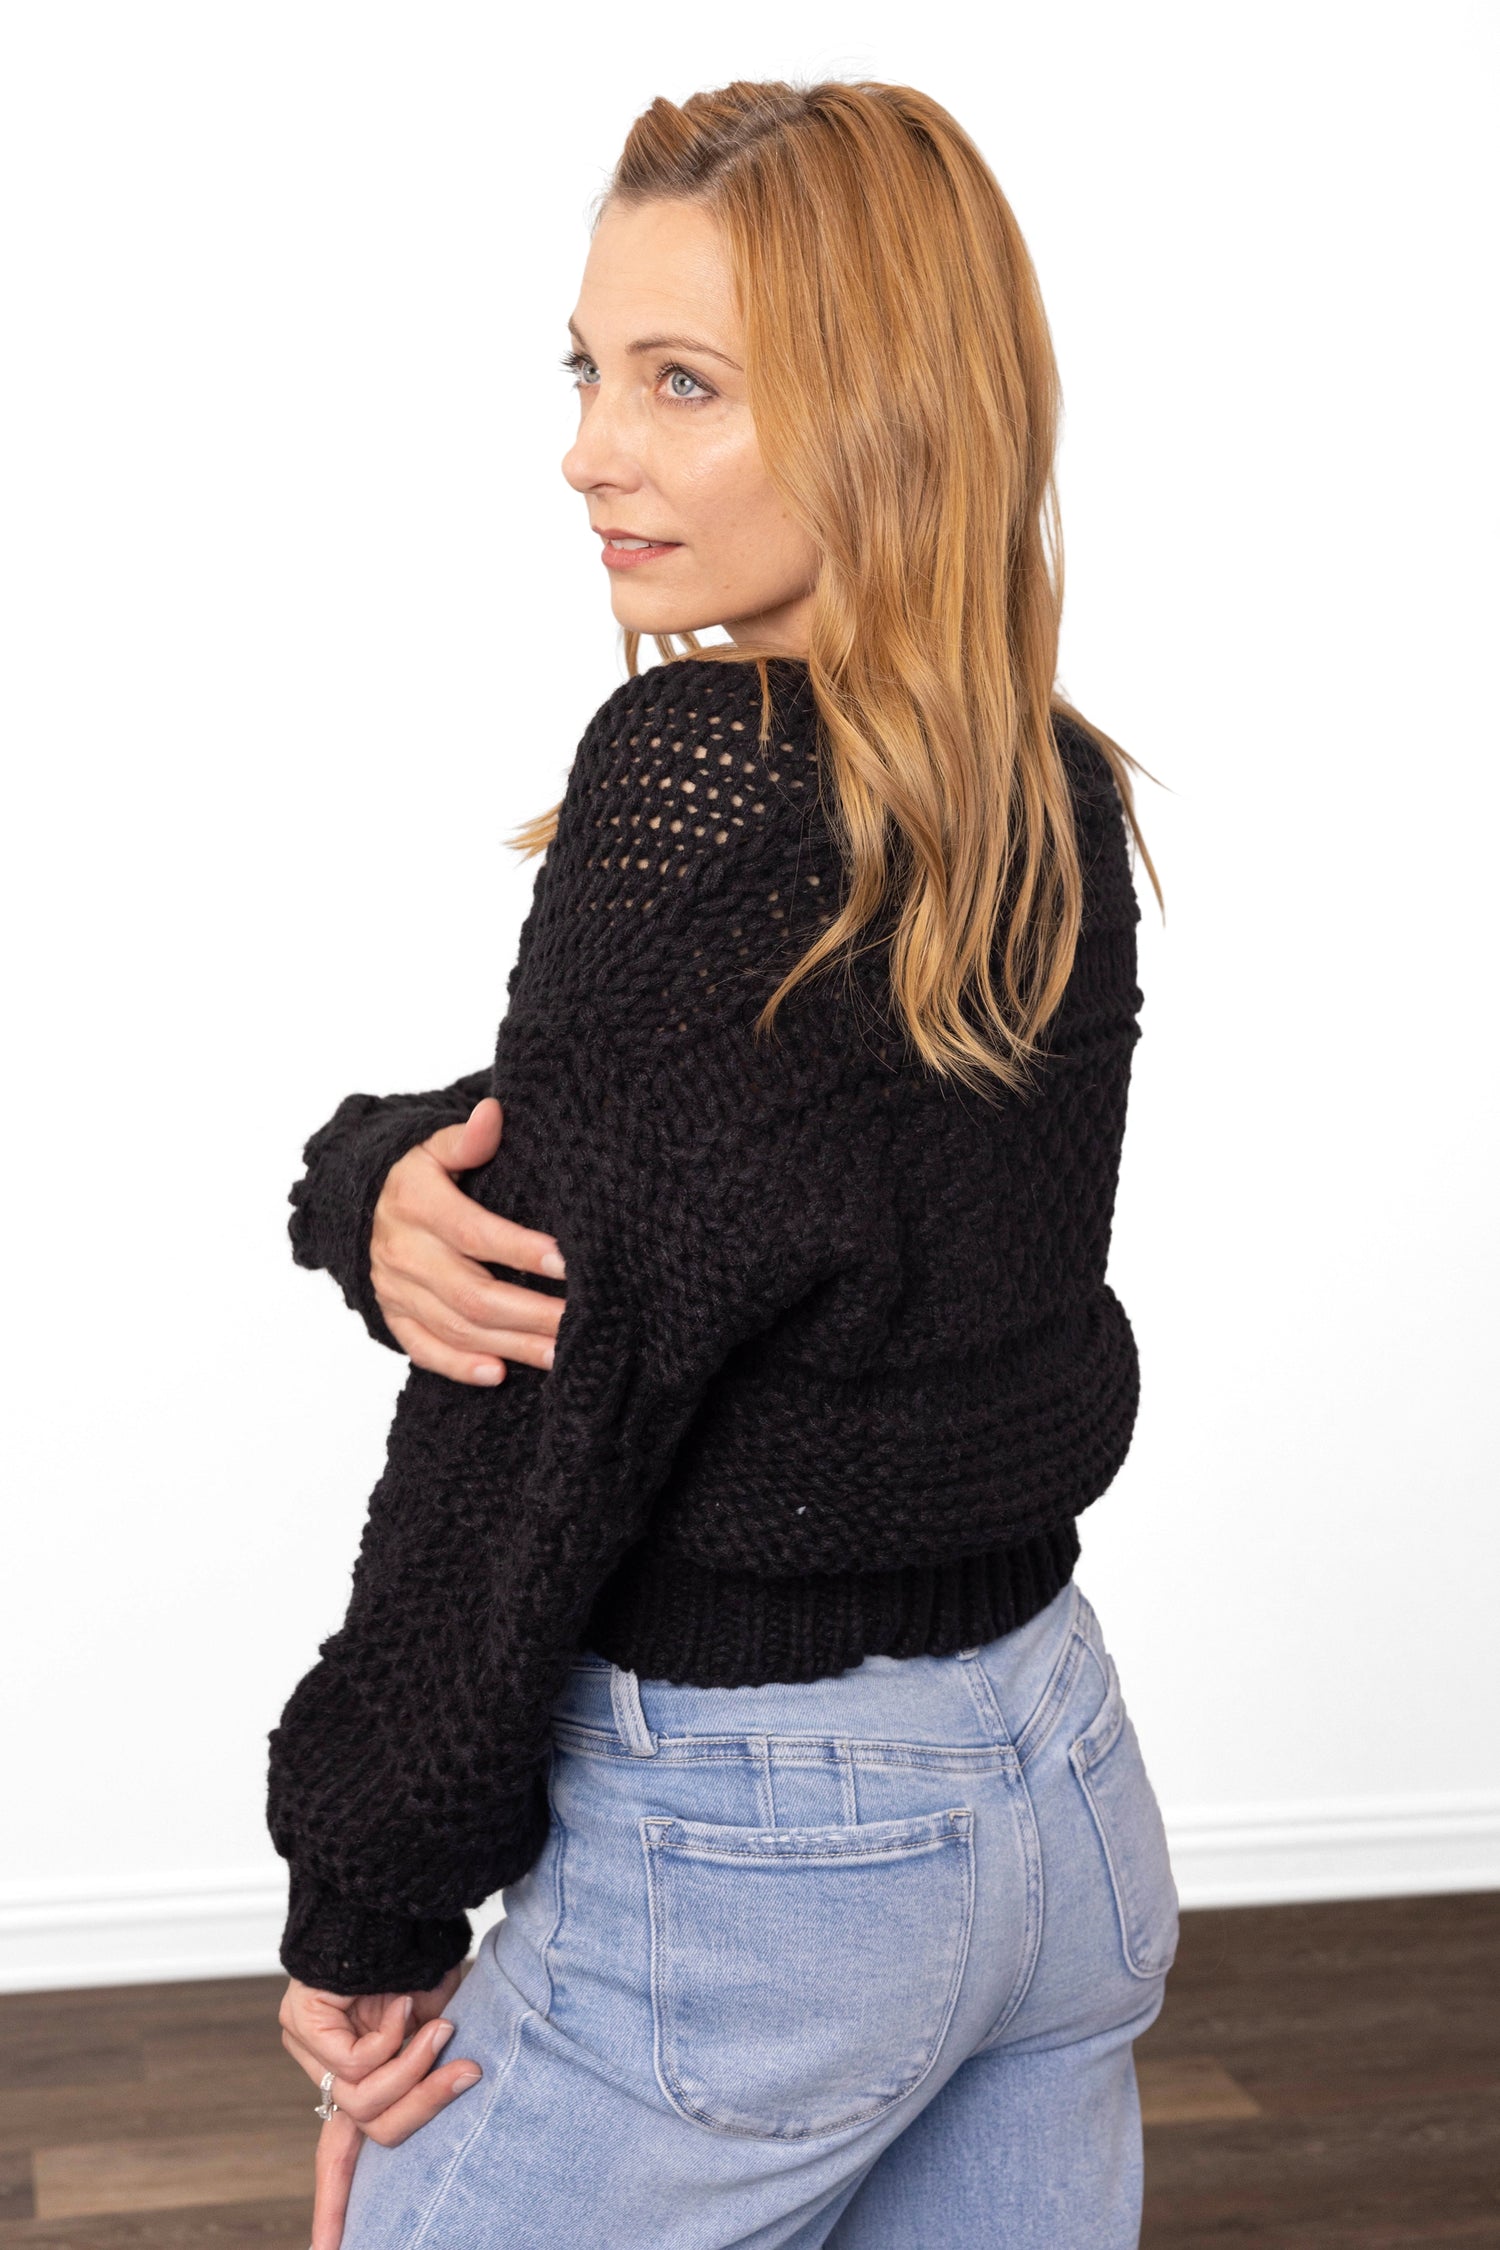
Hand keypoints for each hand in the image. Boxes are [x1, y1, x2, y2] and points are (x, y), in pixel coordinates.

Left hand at [280, 1968, 481, 2249]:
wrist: (399, 1897)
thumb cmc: (428, 1955)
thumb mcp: (443, 2027)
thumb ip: (434, 2071)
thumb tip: (464, 2099)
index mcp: (356, 2073)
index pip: (340, 2155)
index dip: (336, 2208)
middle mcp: (324, 2066)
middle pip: (367, 2134)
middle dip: (424, 2108)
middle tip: (468, 2074)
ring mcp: (307, 2044)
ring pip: (365, 2105)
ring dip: (415, 2068)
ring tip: (438, 2023)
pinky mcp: (302, 2022)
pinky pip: (356, 2067)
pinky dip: (393, 2037)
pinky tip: (402, 1999)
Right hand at [371, 1096, 566, 1384]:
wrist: (353, 1201)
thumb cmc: (410, 1173)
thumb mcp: (429, 1145)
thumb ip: (465, 1138)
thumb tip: (493, 1113)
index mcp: (416, 1205)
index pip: (474, 1233)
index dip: (520, 1250)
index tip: (567, 1263)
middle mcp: (403, 1252)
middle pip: (471, 1293)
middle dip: (530, 1312)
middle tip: (578, 1323)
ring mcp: (394, 1289)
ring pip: (456, 1326)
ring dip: (510, 1345)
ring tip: (560, 1355)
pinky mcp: (391, 1315)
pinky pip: (422, 1348)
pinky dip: (459, 1365)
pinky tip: (499, 1373)